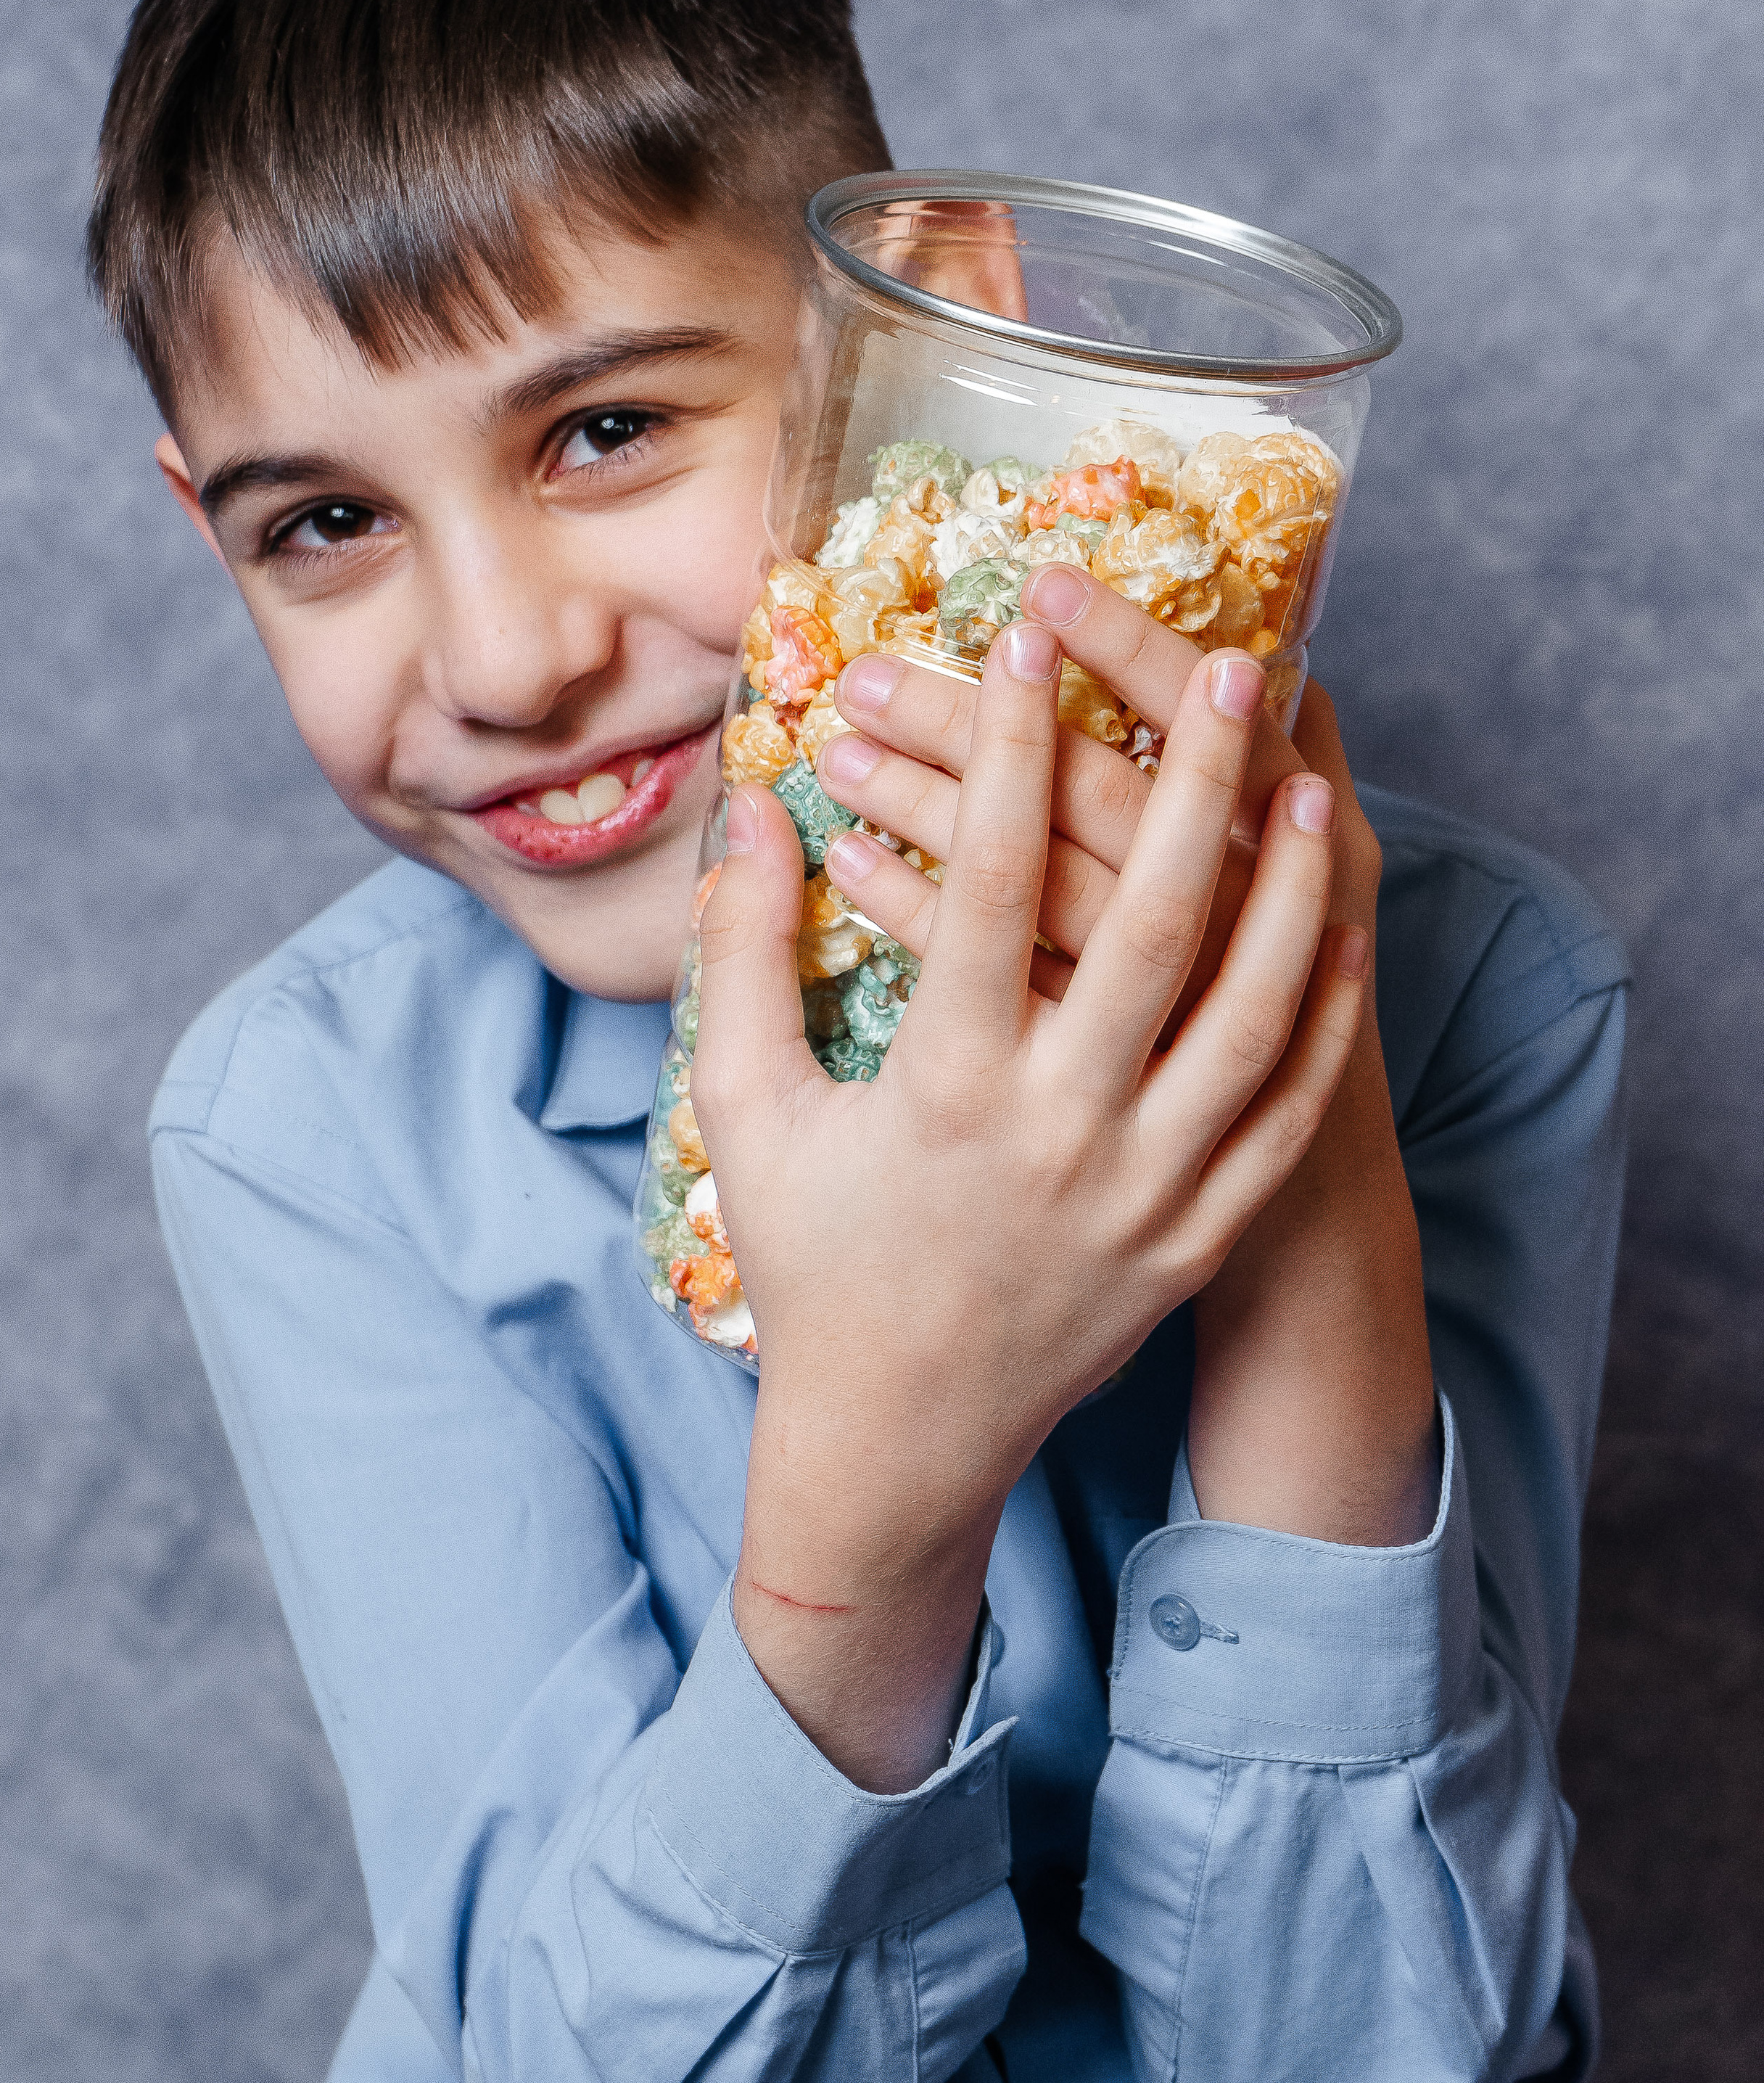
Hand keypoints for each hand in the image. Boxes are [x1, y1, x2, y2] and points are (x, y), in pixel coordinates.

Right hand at [810, 562, 1436, 1549]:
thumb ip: (743, 952)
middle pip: (1146, 926)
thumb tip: (749, 806)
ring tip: (1307, 779)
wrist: (896, 1441)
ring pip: (1246, 1017)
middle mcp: (1058, 1133)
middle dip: (1189, 783)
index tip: (1029, 641)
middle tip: (1225, 663)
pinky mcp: (1196, 1238)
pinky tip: (1338, 928)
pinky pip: (1280, 1113)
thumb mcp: (748, 1110)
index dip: (1006, 748)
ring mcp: (1144, 1192)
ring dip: (1282, 892)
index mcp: (942, 1089)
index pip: (989, 881)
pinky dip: (1318, 1017)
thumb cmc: (814, 1262)